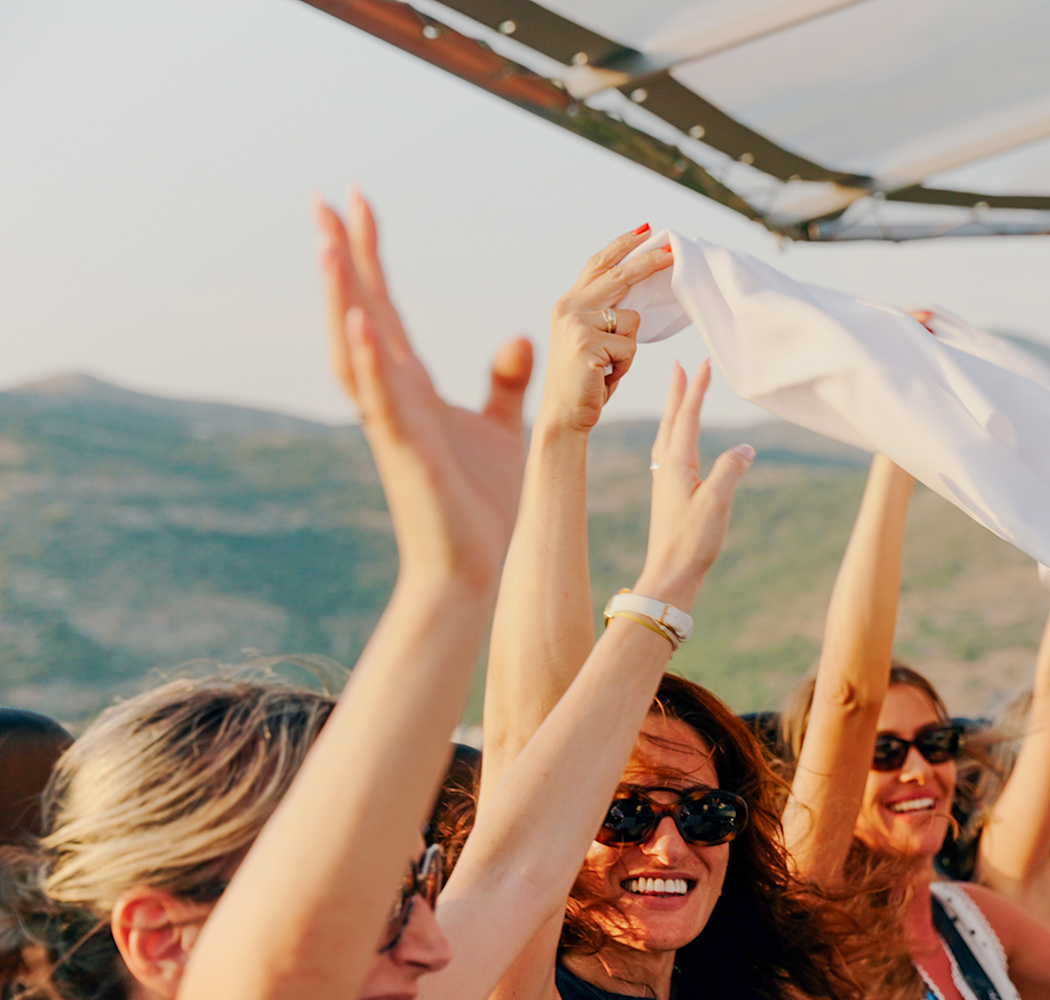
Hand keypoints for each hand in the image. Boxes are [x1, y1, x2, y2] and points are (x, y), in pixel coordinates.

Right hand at [316, 191, 532, 583]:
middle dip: (343, 257)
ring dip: (341, 298)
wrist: (475, 566)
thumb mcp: (503, 428)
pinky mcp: (405, 454)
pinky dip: (368, 363)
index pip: (386, 306)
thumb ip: (505, 383)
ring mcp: (393, 423)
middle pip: (358, 312)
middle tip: (323, 198)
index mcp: (413, 386)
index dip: (372, 255)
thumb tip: (517, 337)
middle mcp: (393, 396)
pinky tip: (360, 324)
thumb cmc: (482, 503)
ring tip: (329, 243)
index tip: (359, 202)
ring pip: (355, 349)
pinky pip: (381, 402)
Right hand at [541, 226, 673, 432]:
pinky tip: (605, 376)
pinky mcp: (587, 344)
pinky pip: (630, 348)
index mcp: (569, 304)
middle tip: (674, 251)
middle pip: (619, 276)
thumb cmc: (584, 380)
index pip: (598, 265)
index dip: (621, 246)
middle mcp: (569, 308)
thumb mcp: (590, 339)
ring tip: (608, 367)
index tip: (643, 230)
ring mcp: (577, 324)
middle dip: (649, 261)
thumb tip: (635, 298)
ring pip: (632, 320)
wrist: (562, 414)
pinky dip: (624, 366)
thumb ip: (604, 314)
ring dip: (629, 349)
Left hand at [631, 361, 753, 610]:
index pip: (688, 417)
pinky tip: (677, 443)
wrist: (669, 575)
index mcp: (676, 464)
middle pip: (673, 420)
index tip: (703, 364)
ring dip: (674, 411)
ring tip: (678, 394)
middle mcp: (666, 467)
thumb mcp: (717, 502)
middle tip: (681, 366)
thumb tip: (745, 447)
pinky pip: (669, 452)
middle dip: (679, 392)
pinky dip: (674, 435)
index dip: (696, 390)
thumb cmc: (692, 541)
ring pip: (668, 435)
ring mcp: (665, 480)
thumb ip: (730, 470)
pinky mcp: (668, 493)